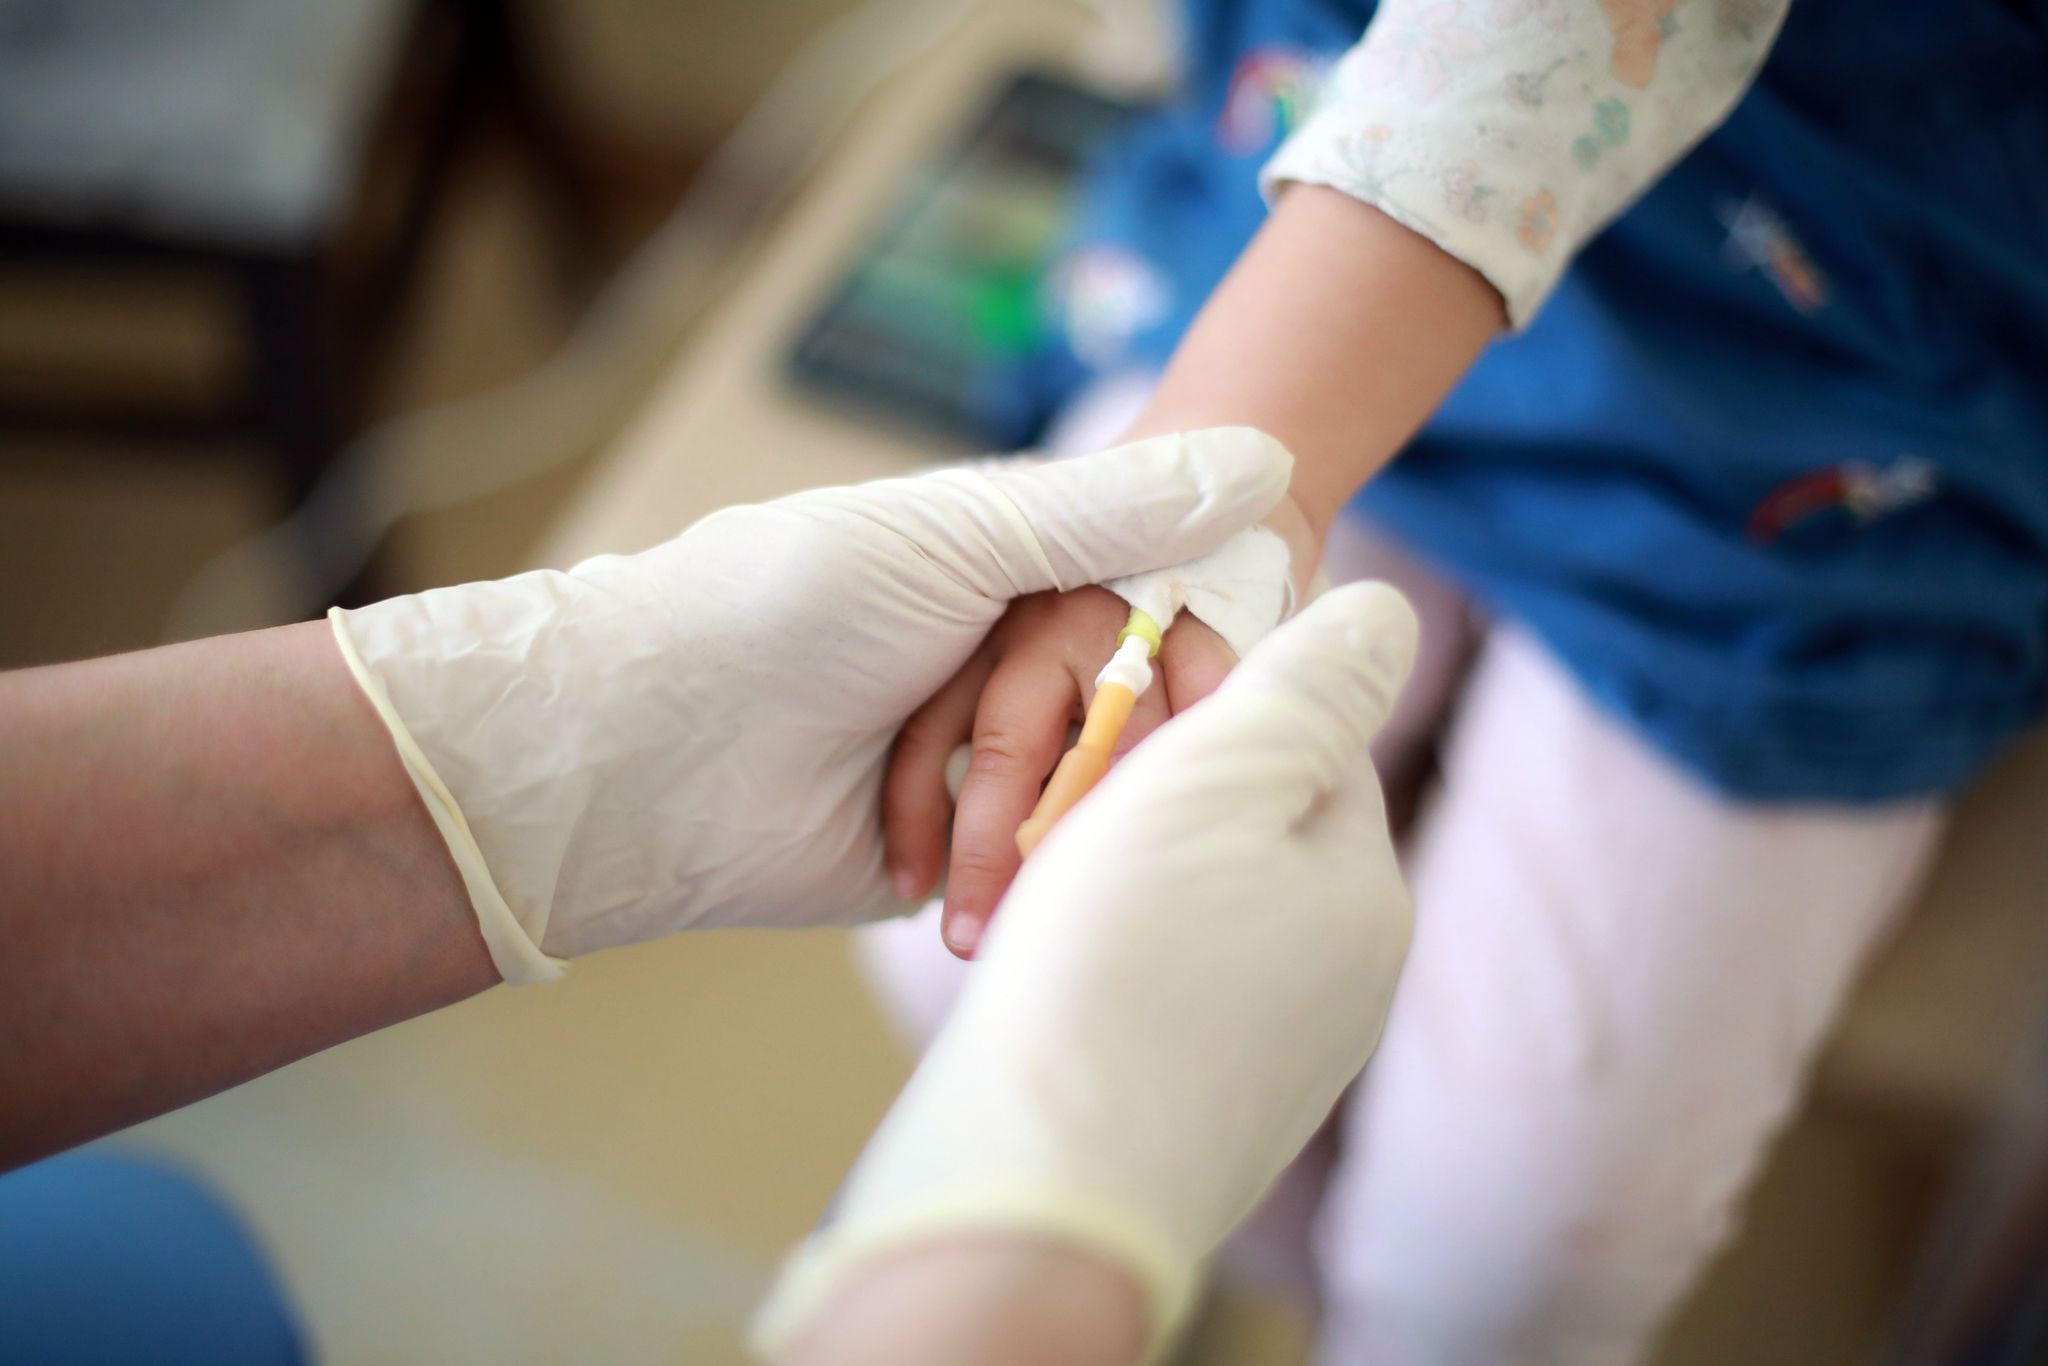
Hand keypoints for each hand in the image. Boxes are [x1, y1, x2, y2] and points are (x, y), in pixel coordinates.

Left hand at [329, 429, 1291, 980]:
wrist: (655, 753)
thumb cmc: (791, 609)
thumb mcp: (961, 536)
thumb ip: (1112, 510)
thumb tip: (1268, 460)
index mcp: (1007, 573)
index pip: (1155, 603)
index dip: (1202, 643)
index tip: (1240, 675)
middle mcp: (995, 663)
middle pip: (1127, 709)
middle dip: (1135, 745)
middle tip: (1165, 774)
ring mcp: (966, 766)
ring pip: (1080, 796)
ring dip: (1073, 818)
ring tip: (1084, 836)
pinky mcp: (936, 861)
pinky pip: (1023, 874)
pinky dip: (1031, 880)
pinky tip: (1053, 893)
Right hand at [754, 582, 1420, 1358]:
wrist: (1035, 1192)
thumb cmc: (1120, 970)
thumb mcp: (1222, 780)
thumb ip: (1308, 685)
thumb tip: (1383, 613)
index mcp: (1362, 892)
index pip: (1314, 741)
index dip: (1216, 688)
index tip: (1122, 671)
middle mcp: (1340, 982)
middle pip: (1250, 825)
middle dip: (1155, 784)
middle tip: (1053, 779)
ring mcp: (1271, 1058)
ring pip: (1194, 908)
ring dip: (1115, 870)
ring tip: (1026, 872)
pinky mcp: (1194, 1112)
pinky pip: (1155, 990)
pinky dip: (1099, 956)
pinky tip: (1037, 964)